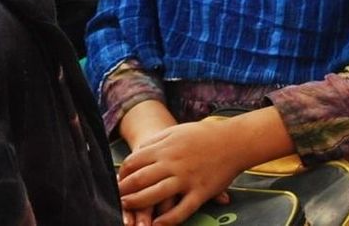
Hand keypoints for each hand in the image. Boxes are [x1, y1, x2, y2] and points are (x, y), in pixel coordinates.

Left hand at [119, 122, 238, 225]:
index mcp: (164, 148)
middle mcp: (172, 164)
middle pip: (140, 180)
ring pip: (155, 195)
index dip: (121, 174)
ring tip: (128, 210)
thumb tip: (138, 151)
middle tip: (116, 199)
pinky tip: (157, 224)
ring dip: (138, 204)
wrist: (232, 142)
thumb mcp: (175, 131)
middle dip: (124, 191)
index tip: (116, 181)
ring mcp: (186, 179)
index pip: (133, 162)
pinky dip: (167, 220)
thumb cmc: (202, 135)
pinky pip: (181, 210)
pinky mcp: (200, 193)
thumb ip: (156, 141)